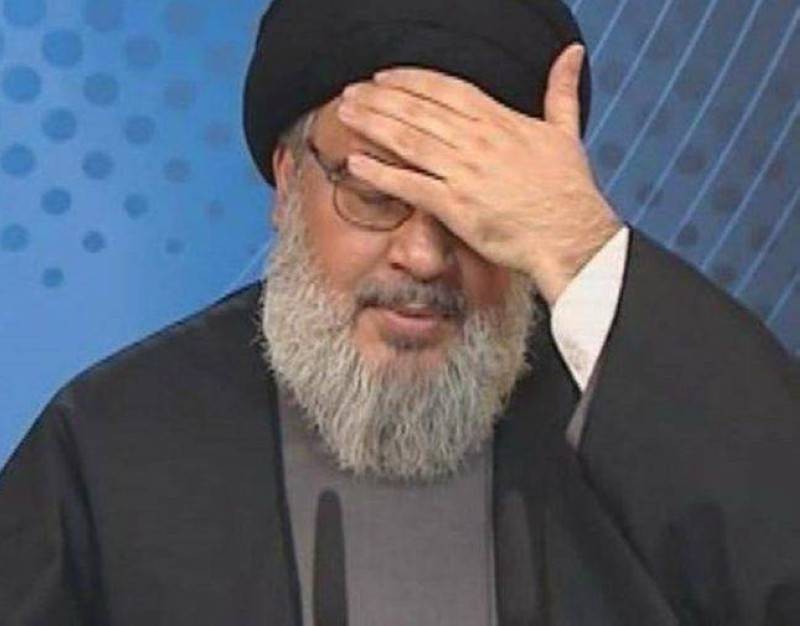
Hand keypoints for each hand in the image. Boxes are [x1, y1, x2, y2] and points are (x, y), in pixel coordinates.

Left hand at [336, 44, 622, 306]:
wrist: (570, 235)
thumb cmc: (569, 189)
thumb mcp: (566, 131)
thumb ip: (561, 90)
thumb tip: (572, 52)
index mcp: (500, 121)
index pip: (446, 90)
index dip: (411, 80)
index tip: (384, 76)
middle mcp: (478, 141)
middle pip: (418, 110)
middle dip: (380, 98)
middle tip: (351, 92)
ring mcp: (465, 173)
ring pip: (409, 140)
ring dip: (373, 125)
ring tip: (346, 115)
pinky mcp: (456, 206)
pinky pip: (411, 185)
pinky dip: (381, 174)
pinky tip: (356, 163)